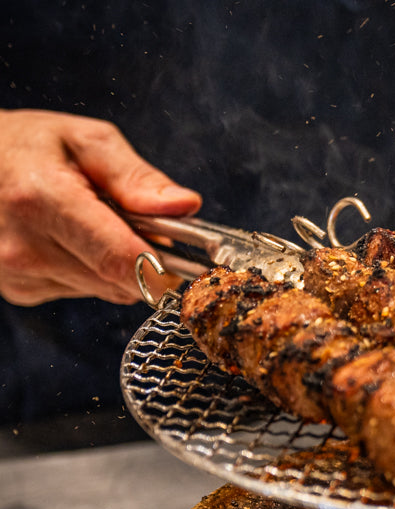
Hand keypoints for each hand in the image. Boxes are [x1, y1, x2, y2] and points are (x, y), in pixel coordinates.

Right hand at [0, 109, 201, 305]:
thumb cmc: (29, 145)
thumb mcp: (86, 141)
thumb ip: (137, 177)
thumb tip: (185, 205)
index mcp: (42, 200)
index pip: (121, 260)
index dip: (163, 266)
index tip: (187, 261)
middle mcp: (24, 247)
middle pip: (121, 280)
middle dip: (145, 258)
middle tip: (137, 223)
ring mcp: (17, 275)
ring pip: (107, 290)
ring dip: (117, 264)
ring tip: (95, 224)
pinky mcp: (19, 291)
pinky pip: (84, 291)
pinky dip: (92, 270)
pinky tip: (71, 239)